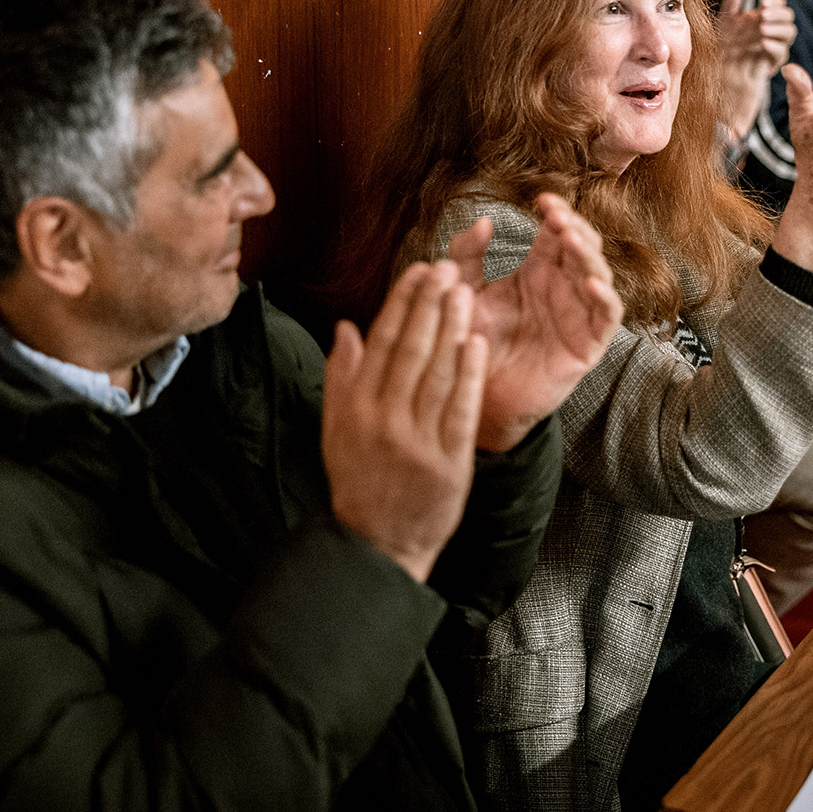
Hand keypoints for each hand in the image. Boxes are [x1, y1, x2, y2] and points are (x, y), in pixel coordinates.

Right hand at [321, 261, 486, 581]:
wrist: (380, 544)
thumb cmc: (359, 481)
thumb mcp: (336, 430)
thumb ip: (341, 377)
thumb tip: (347, 326)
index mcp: (356, 408)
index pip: (382, 342)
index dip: (401, 302)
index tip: (418, 269)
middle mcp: (384, 421)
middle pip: (411, 350)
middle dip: (430, 304)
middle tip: (447, 267)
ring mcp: (418, 442)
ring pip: (438, 374)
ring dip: (452, 328)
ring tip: (465, 291)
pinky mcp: (449, 463)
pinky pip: (461, 409)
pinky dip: (470, 374)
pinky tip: (477, 342)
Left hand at [445, 194, 622, 450]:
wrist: (476, 396)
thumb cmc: (473, 342)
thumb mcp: (464, 292)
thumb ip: (467, 256)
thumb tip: (483, 220)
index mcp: (539, 270)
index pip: (558, 231)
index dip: (557, 211)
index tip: (541, 199)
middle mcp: (563, 288)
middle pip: (584, 246)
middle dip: (575, 227)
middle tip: (556, 217)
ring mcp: (579, 315)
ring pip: (600, 275)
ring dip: (590, 255)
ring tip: (571, 241)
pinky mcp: (588, 345)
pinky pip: (607, 318)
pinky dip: (606, 299)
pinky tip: (591, 285)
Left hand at [715, 0, 797, 141]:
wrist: (708, 87)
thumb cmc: (712, 57)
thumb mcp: (718, 29)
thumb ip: (729, 9)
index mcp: (756, 22)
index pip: (777, 7)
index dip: (776, 3)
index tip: (764, 4)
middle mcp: (766, 35)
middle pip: (788, 18)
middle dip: (779, 14)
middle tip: (763, 16)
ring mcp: (768, 51)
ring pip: (789, 34)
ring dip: (779, 28)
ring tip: (762, 29)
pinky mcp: (767, 67)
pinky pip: (780, 54)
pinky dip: (775, 45)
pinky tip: (763, 42)